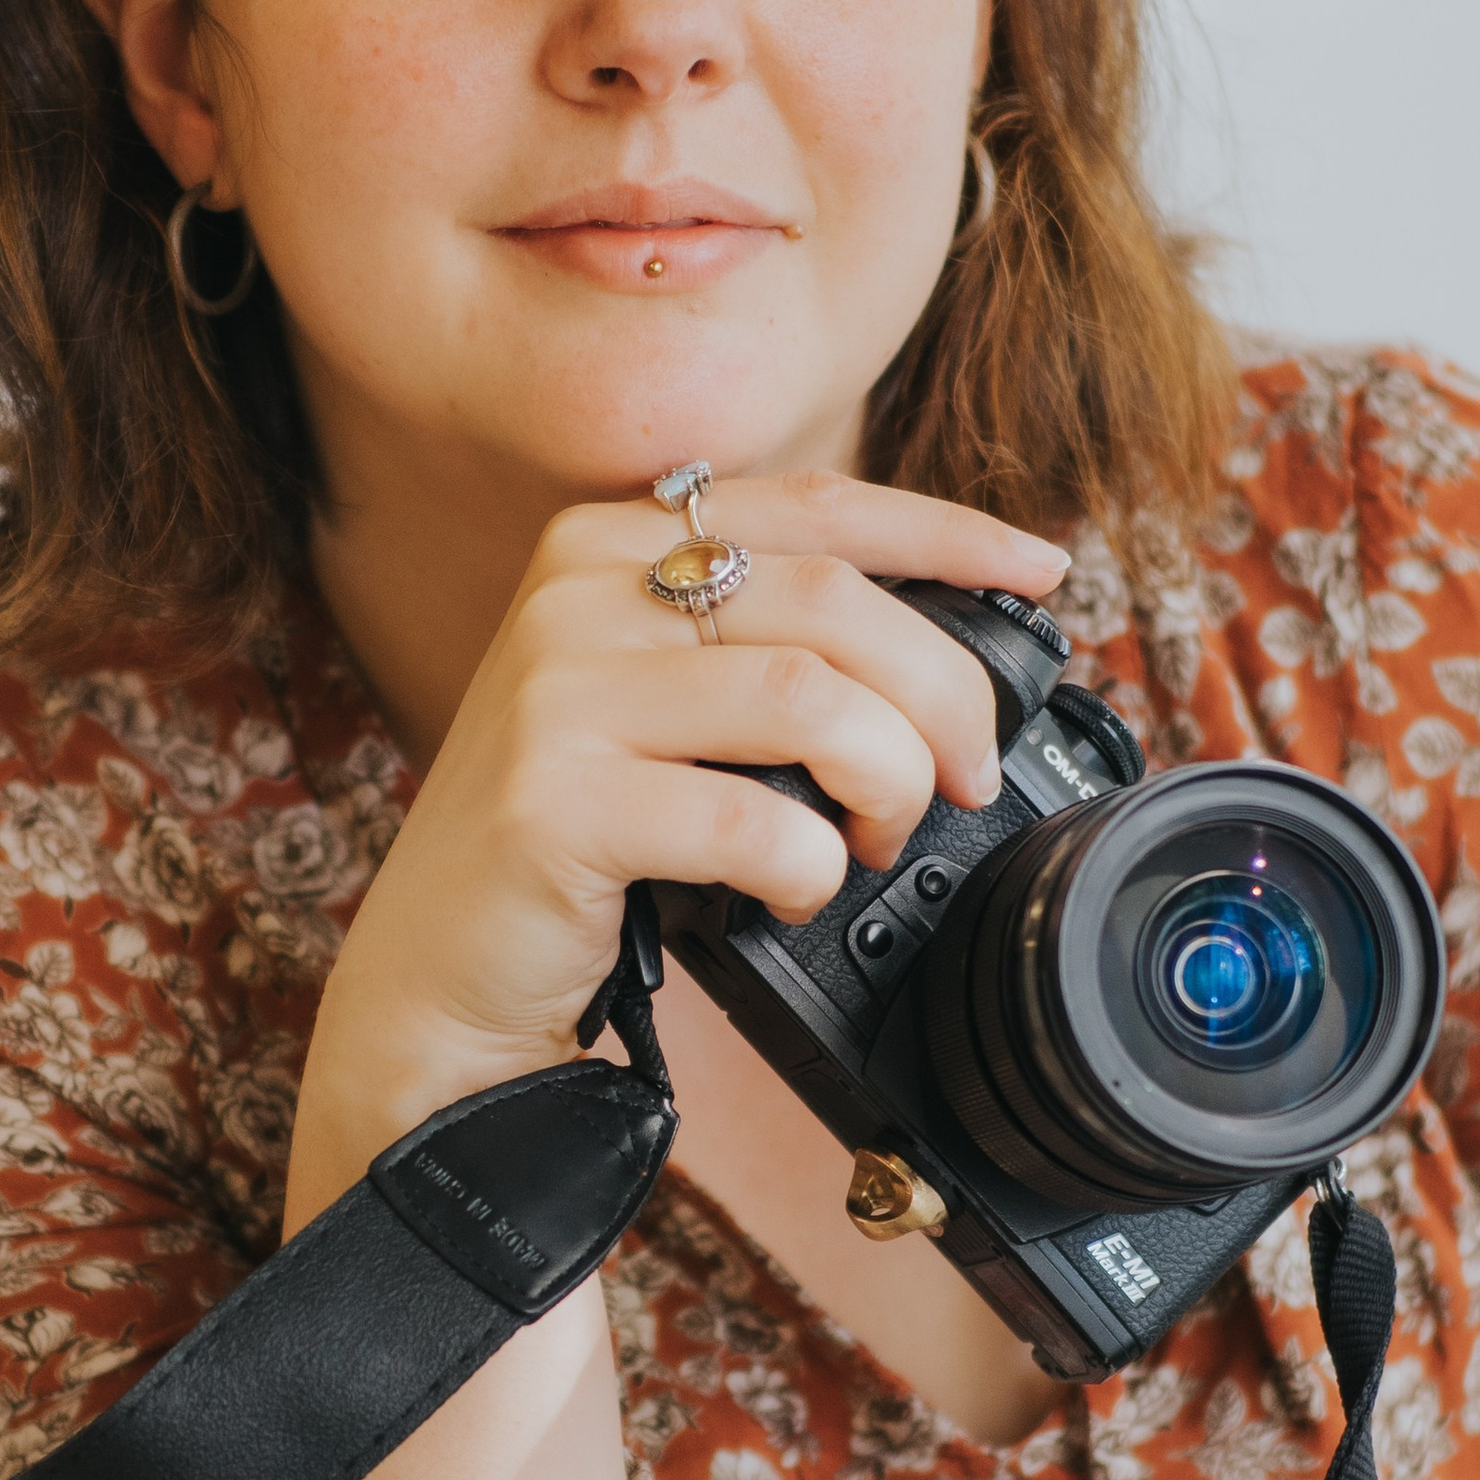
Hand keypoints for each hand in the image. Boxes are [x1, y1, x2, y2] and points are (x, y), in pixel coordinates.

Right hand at [287, 472, 1068, 1223]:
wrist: (437, 976)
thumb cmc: (573, 842)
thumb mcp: (653, 701)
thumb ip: (755, 639)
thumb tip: (943, 644)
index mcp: (606, 541)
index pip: (814, 503)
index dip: (948, 534)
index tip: (1042, 570)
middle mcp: (575, 592)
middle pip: (836, 603)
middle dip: (942, 698)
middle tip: (964, 781)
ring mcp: (558, 690)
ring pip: (813, 699)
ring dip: (887, 783)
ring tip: (873, 839)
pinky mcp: (557, 800)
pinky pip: (755, 818)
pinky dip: (809, 865)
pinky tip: (791, 887)